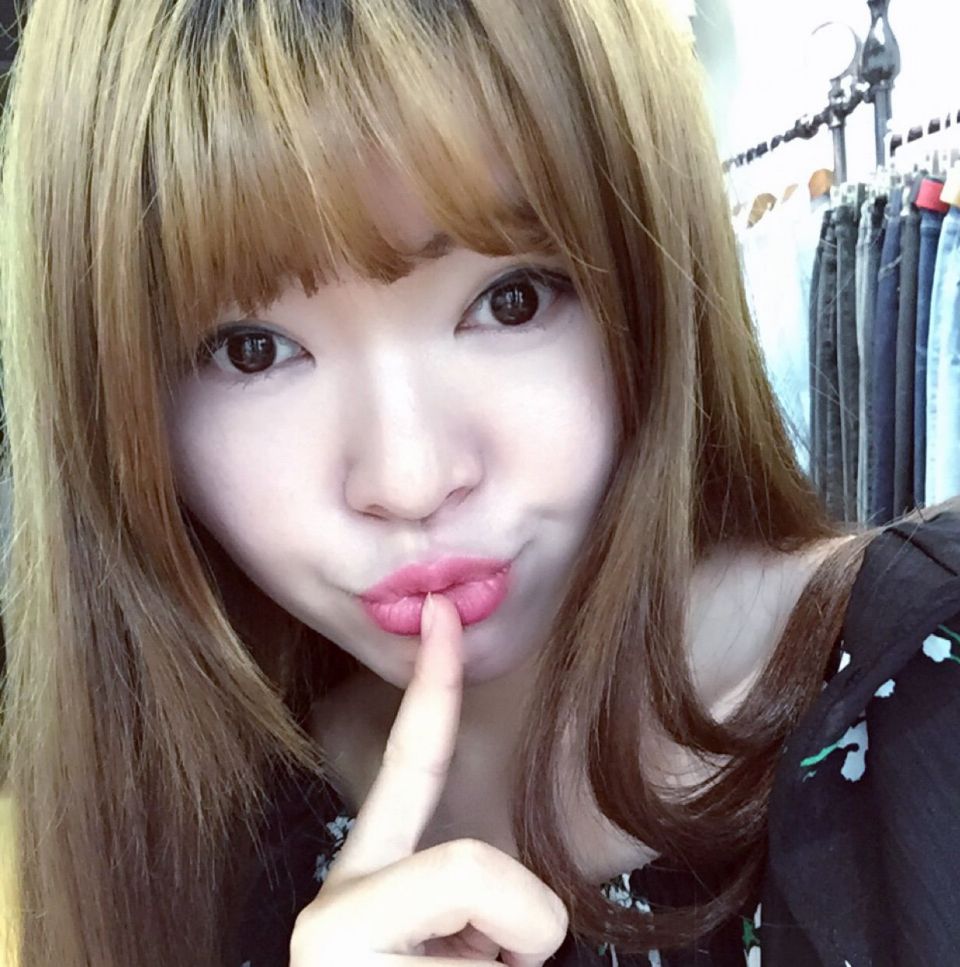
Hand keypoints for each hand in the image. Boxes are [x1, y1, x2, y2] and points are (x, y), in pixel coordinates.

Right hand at [289, 592, 568, 965]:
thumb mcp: (457, 947)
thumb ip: (468, 895)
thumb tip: (517, 919)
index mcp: (365, 882)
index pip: (409, 765)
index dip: (432, 687)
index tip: (443, 614)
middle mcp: (333, 901)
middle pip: (472, 862)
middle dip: (525, 919)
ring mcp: (331, 937)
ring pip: (506, 915)